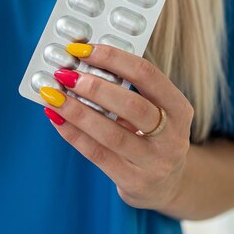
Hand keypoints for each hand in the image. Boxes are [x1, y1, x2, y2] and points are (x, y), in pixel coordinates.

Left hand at [40, 43, 193, 210]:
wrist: (166, 184)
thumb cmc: (152, 136)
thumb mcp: (154, 110)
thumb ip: (127, 89)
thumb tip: (81, 64)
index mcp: (179, 109)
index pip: (147, 75)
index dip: (114, 59)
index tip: (83, 49)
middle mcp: (172, 136)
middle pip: (132, 105)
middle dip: (95, 87)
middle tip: (66, 74)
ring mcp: (154, 163)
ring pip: (111, 134)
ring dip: (77, 111)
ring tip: (53, 95)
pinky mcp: (133, 182)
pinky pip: (97, 154)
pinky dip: (73, 134)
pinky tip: (56, 117)